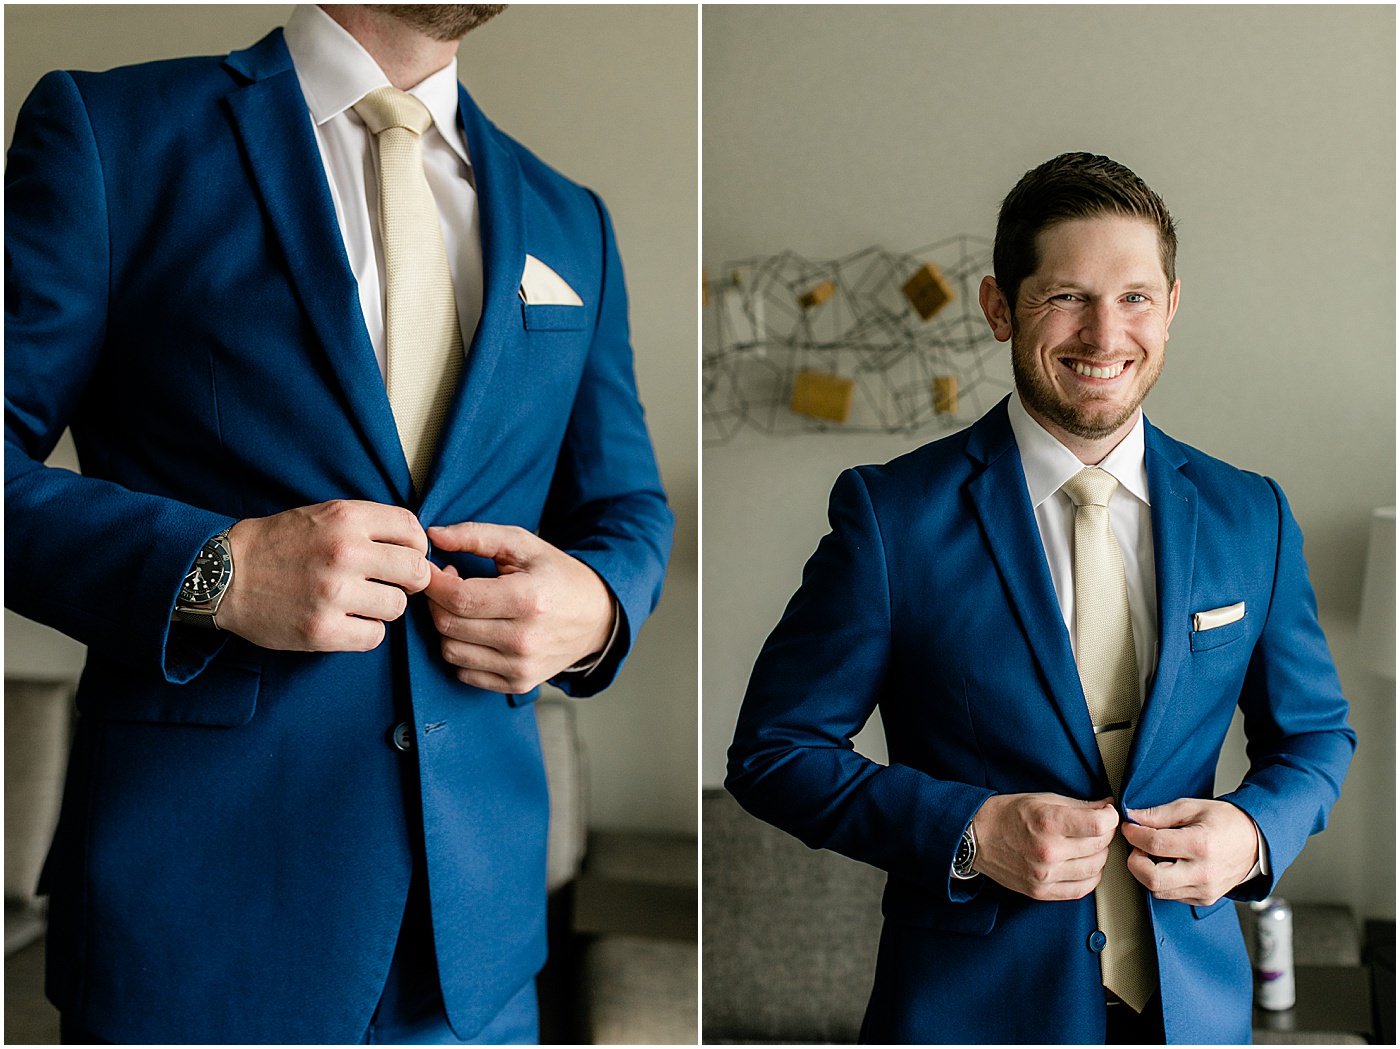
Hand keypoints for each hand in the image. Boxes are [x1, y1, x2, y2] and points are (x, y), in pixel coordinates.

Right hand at [217, 500, 429, 651]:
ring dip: (384, 608)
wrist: (224, 575)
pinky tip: (347, 622)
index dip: (416, 546)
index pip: (413, 530)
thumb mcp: (324, 514)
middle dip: (409, 580)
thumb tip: (417, 544)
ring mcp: (333, 593)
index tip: (404, 556)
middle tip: (389, 584)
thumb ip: (369, 525)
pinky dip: (365, 632)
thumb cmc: (280, 544)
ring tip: (360, 602)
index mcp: (347, 519)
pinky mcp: (321, 630)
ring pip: (397, 607)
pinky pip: (374, 637)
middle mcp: (344, 553)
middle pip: (417, 571)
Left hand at [424, 522, 613, 693]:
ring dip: (447, 627)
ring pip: (450, 651)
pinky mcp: (518, 684)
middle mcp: (524, 639)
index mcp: (527, 599)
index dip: (434, 582)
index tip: (433, 569)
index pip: (458, 597)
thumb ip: (477, 535)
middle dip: (437, 601)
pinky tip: (476, 631)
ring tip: (465, 607)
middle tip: (450, 584)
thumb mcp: (523, 545)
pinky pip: (464, 672)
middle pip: (448, 625)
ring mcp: (521, 666)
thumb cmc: (557, 576)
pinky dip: (461, 650)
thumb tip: (434, 535)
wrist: (597, 617)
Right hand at [970, 793, 1118, 899]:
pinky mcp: (1041, 892)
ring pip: (1095, 869)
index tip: (1108, 813)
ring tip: (1089, 844)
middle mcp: (1048, 852)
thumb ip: (1078, 805)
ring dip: (1099, 855)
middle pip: (1099, 846)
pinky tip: (1084, 864)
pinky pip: (1080, 889)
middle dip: (1105, 834)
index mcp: (1047, 822)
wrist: (976, 838)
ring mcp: (1045, 875)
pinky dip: (1090, 877)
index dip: (1110, 817)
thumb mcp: (1042, 799)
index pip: (1099, 825)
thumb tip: (1108, 807)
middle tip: (1098, 826)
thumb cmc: (1007, 814)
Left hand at [1121, 799, 1259, 906]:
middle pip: (1152, 878)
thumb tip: (1133, 817)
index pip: (1154, 845)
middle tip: (1138, 846)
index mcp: (1201, 845)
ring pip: (1158, 890)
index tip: (1130, 827)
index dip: (1134, 834)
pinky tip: (1169, 865)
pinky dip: (1163, 881)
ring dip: (1147, 872)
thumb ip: (1159, 814)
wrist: (1256, 841)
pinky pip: (1171, 895)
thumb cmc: (1226, 822)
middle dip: (1135, 861)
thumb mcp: (1192, 807)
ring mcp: (1205, 889)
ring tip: (1154, 854)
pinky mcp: (1205, 899)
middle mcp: (1204, 872)